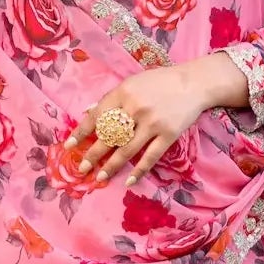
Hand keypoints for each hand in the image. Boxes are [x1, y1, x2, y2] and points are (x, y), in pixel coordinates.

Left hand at [69, 53, 244, 186]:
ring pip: (127, 150)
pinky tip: (128, 181)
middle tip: (81, 169)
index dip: (81, 132)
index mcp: (124, 92)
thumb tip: (88, 112)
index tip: (68, 146)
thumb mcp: (133, 83)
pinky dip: (139, 171)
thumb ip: (112, 99)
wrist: (194, 83)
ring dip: (111, 166)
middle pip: (109, 136)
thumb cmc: (160, 82)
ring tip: (99, 178)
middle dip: (93, 154)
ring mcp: (153, 122)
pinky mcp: (169, 134)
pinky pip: (150, 157)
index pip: (97, 115)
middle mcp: (136, 107)